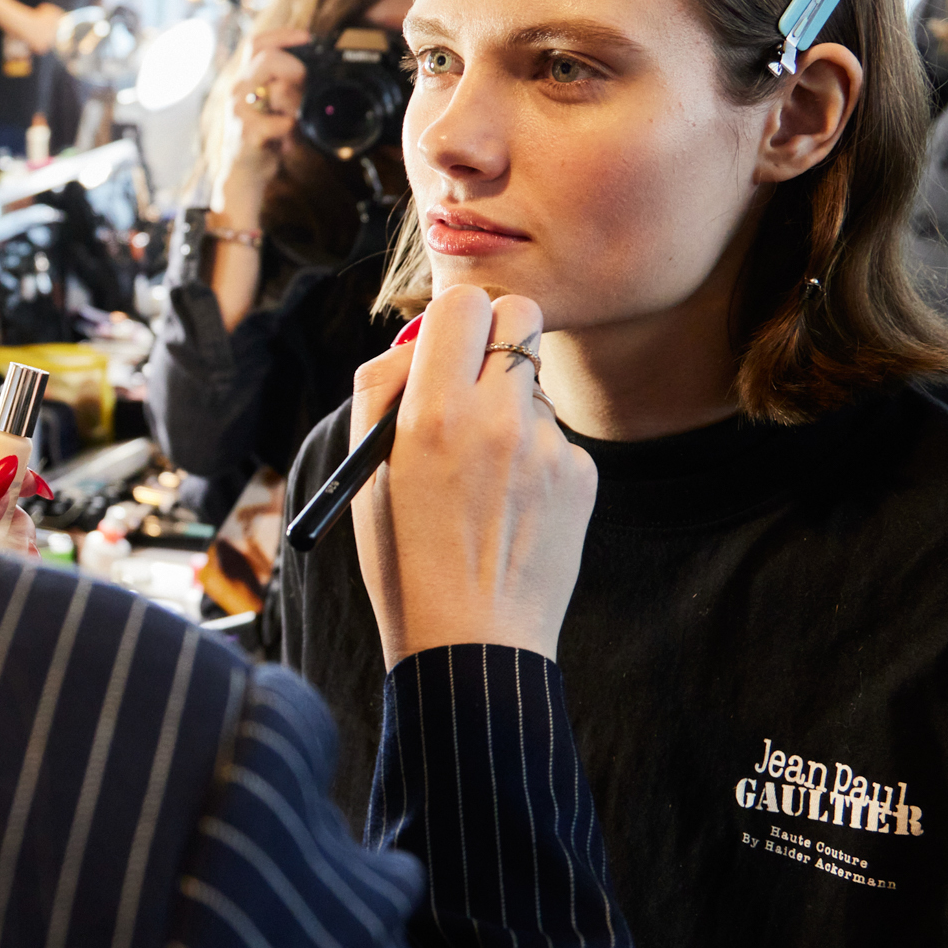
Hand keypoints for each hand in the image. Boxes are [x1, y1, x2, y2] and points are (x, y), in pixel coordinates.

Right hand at [213, 30, 310, 214]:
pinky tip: (288, 139)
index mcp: (245, 81)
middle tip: (303, 85)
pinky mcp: (247, 134)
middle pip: (265, 57)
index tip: (307, 37)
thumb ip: (286, 87)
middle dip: (294, 67)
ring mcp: (240, 112)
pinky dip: (291, 128)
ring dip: (293, 99)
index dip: (282, 34)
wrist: (242, 177)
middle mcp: (237, 91)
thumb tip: (309, 71)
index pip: (256, 43)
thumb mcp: (274, 107)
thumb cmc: (262, 139)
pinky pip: (280, 123)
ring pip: (273, 86)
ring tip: (294, 116)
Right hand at [347, 285, 594, 664]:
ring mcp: (547, 447)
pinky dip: (536, 459)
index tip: (448, 342)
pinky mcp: (582, 475)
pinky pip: (557, 438)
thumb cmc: (403, 556)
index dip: (453, 318)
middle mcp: (495, 418)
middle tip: (480, 370)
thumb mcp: (365, 469)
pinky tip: (513, 509)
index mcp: (432, 414)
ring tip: (485, 478)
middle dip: (498, 332)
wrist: (471, 644)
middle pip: (518, 316)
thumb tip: (418, 341)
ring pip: (535, 384)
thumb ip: (383, 389)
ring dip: (512, 407)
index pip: (461, 304)